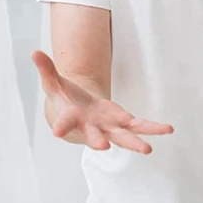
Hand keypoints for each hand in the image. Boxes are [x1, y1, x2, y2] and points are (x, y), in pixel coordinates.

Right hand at [31, 50, 173, 152]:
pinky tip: (168, 130)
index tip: (56, 132)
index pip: (63, 123)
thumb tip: (34, 52)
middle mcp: (90, 128)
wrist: (78, 115)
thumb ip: (46, 69)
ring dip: (135, 142)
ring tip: (148, 150)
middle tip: (102, 148)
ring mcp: (108, 128)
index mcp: (70, 119)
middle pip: (95, 137)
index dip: (60, 126)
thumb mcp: (54, 83)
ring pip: (123, 137)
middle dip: (98, 142)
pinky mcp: (122, 123)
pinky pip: (139, 126)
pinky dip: (152, 128)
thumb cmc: (64, 99)